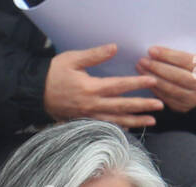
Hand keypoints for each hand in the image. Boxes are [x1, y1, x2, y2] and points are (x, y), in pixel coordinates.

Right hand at [43, 44, 162, 127]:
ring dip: (135, 121)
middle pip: (122, 107)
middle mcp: (91, 105)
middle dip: (142, 106)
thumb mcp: (72, 59)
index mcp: (91, 88)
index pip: (120, 86)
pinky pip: (104, 127)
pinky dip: (118, 128)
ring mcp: (87, 116)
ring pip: (115, 120)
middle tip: (160, 106)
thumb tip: (114, 48)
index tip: (153, 82)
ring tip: (151, 122)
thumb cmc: (53, 74)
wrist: (34, 93)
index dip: (137, 84)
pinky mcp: (82, 121)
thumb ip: (95, 55)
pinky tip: (129, 128)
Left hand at [136, 47, 195, 113]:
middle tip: (143, 61)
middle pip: (176, 76)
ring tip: (141, 69)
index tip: (151, 50)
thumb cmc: (194, 68)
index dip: (167, 55)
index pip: (185, 60)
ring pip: (169, 88)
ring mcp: (193, 98)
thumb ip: (179, 56)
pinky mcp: (183, 107)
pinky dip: (154, 89)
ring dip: (152, 78)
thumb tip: (155, 51)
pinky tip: (145, 81)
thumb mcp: (194, 59)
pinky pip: (165, 98)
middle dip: (157, 67)